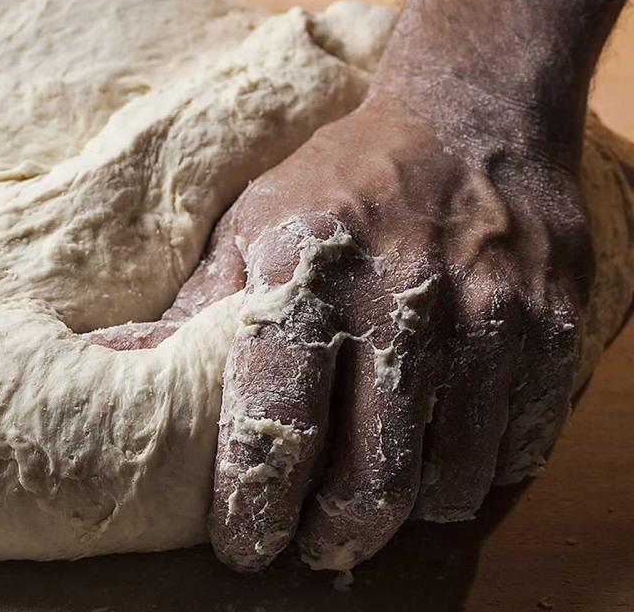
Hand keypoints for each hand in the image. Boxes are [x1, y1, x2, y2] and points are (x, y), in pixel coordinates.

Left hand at [191, 81, 593, 570]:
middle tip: (312, 544)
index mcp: (310, 278)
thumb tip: (114, 362)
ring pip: (446, 483)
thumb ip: (195, 309)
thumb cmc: (340, 183)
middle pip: (369, 480)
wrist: (470, 121)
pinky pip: (514, 454)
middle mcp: (404, 306)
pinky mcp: (551, 337)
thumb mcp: (252, 227)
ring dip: (404, 509)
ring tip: (376, 491)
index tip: (244, 544)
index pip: (277, 425)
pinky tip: (440, 449)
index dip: (255, 503)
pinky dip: (472, 473)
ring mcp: (490, 325)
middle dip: (332, 533)